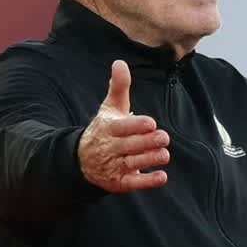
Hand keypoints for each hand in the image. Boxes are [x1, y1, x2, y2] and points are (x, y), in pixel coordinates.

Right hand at [78, 60, 170, 192]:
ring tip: (164, 154)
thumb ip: (118, 87)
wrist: (82, 160)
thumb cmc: (104, 129)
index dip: (135, 126)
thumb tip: (120, 62)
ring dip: (149, 159)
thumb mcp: (110, 108)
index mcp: (107, 128)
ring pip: (132, 164)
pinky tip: (162, 177)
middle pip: (129, 146)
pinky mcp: (118, 182)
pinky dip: (147, 181)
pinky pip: (133, 183)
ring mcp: (113, 166)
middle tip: (164, 137)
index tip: (151, 123)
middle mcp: (109, 148)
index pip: (121, 127)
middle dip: (146, 142)